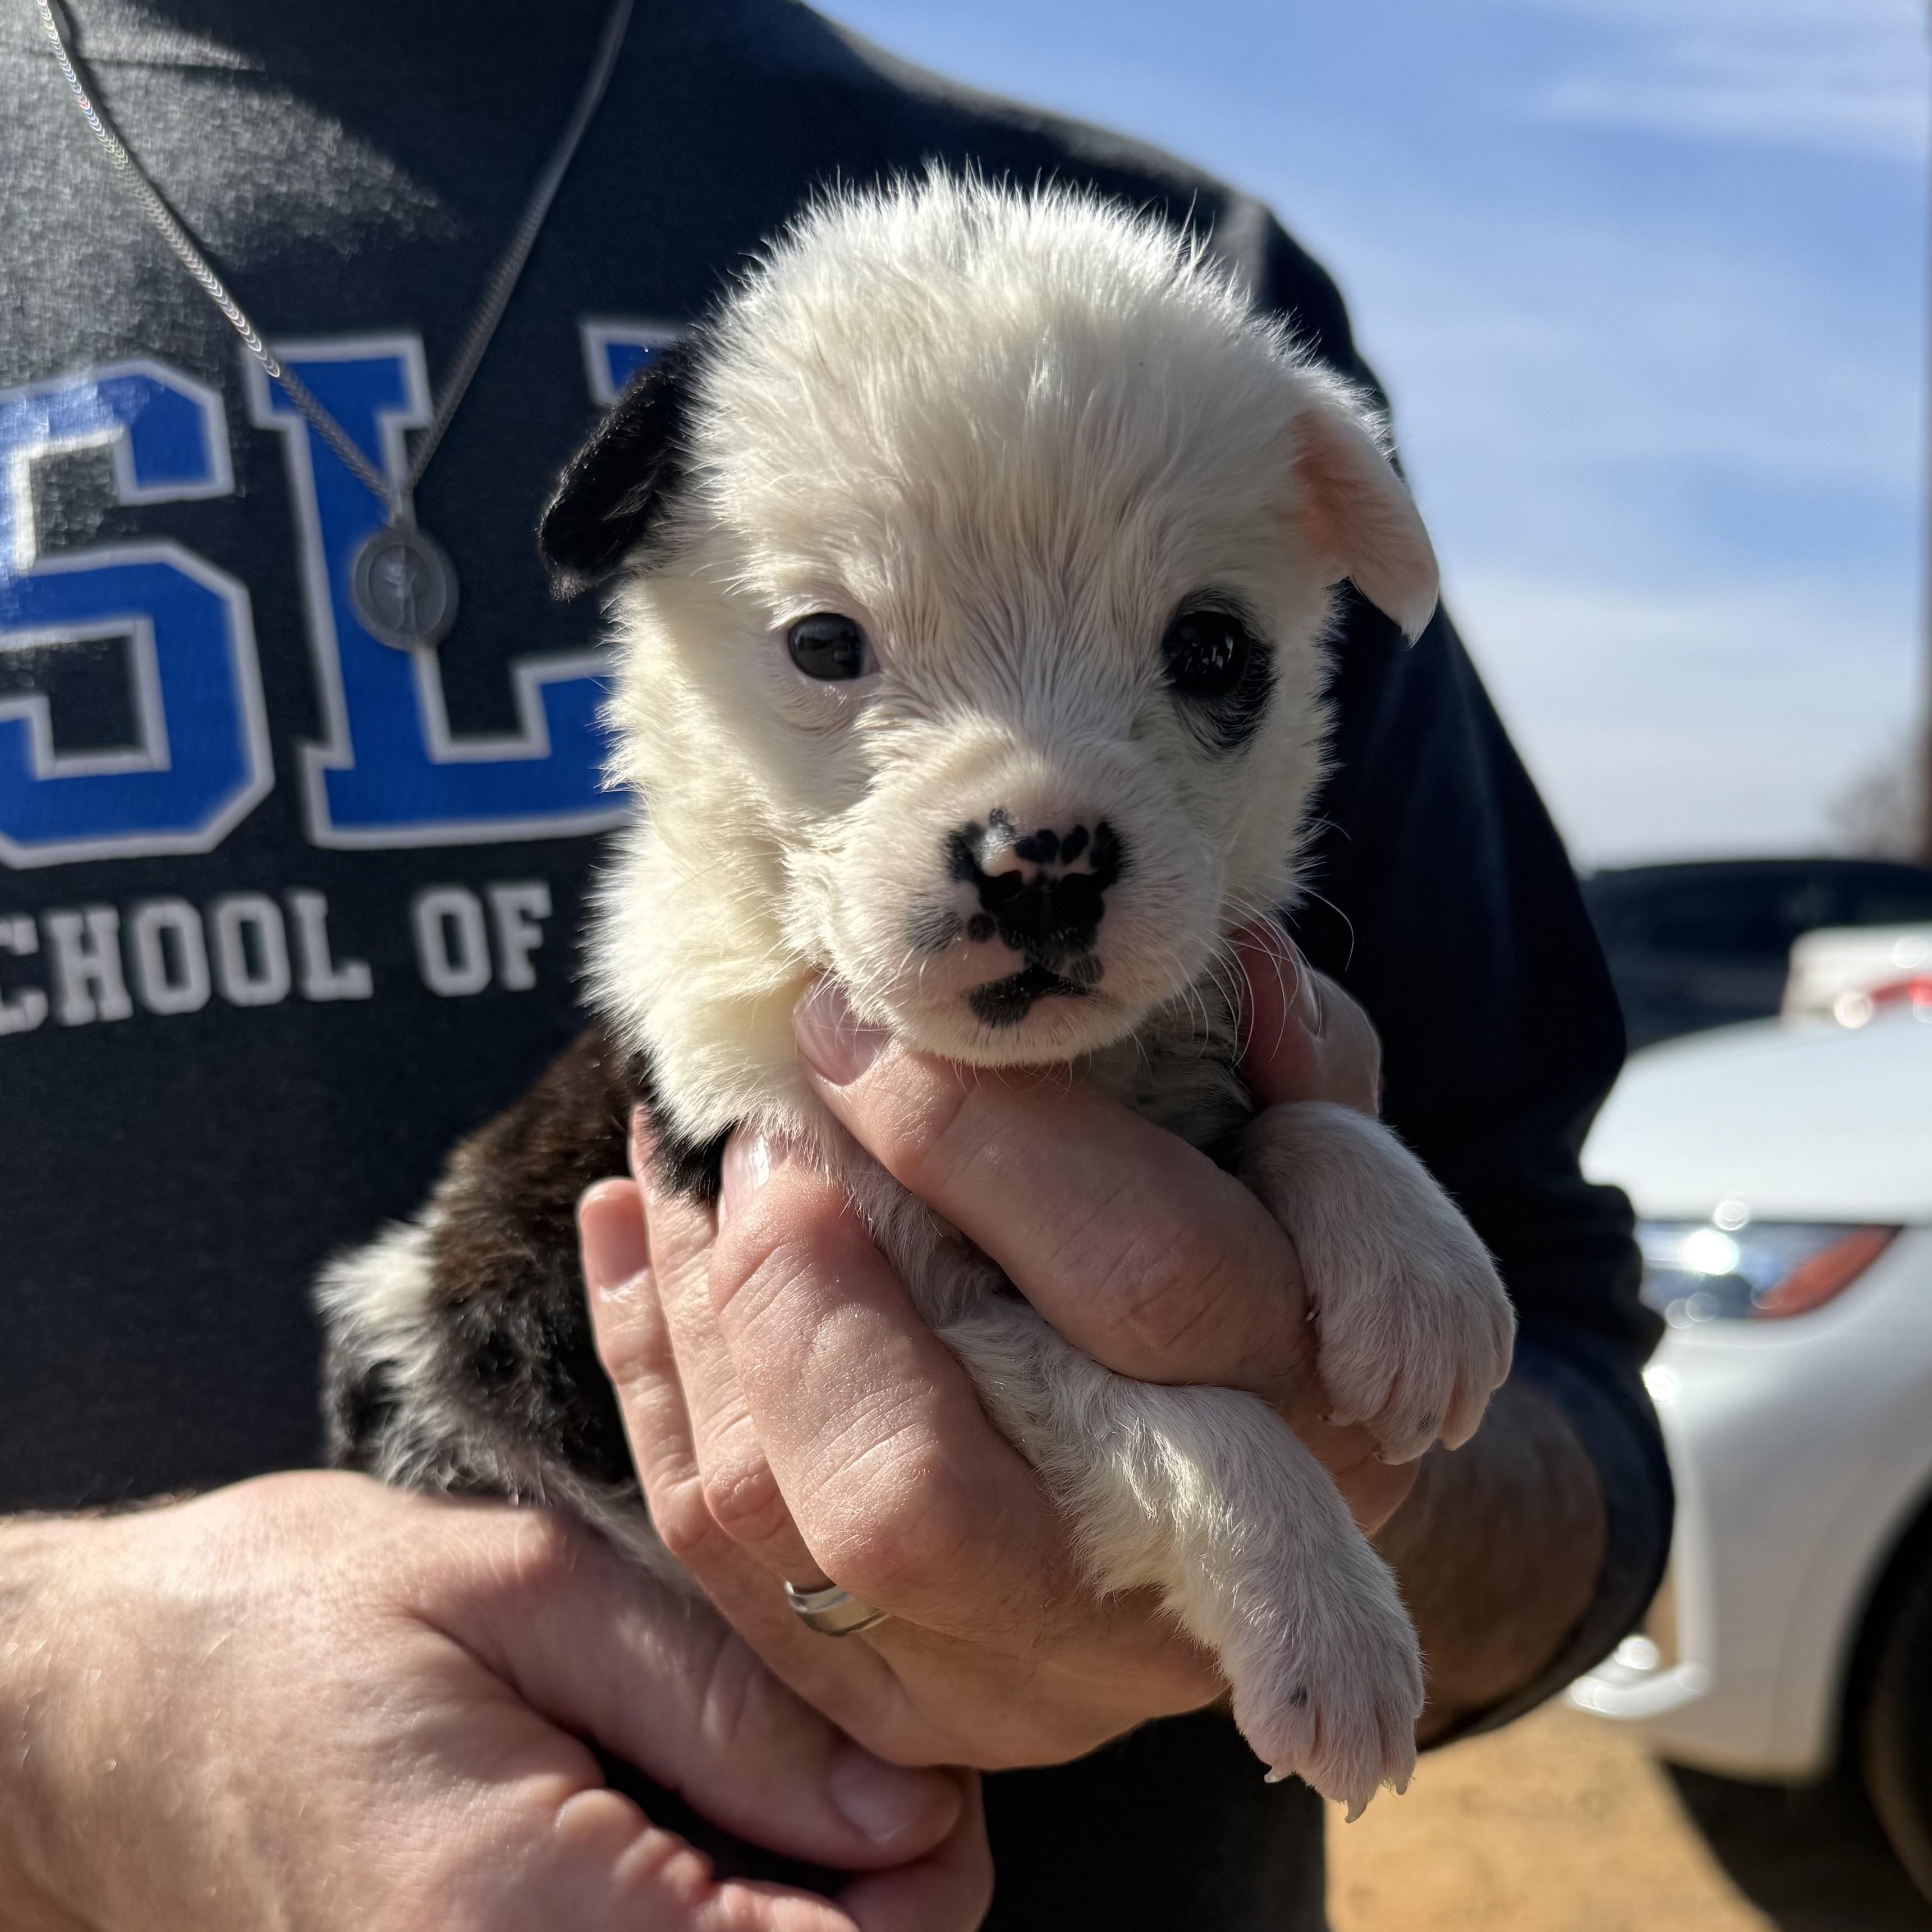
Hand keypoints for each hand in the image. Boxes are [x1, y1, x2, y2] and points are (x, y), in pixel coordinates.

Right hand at [0, 1474, 987, 1931]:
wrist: (119, 1712)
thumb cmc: (304, 1615)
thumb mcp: (524, 1593)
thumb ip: (721, 1704)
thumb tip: (911, 1800)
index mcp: (518, 1918)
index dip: (920, 1876)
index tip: (914, 1762)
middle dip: (885, 1891)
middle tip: (856, 1746)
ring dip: (813, 1902)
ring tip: (768, 1762)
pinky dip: (733, 1906)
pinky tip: (709, 1815)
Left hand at [578, 925, 1409, 1771]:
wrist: (1269, 1513)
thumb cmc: (1290, 1292)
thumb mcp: (1334, 1177)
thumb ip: (1301, 1074)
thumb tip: (1224, 970)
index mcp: (1299, 1437)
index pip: (1143, 1290)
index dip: (983, 1142)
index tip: (855, 1024)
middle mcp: (1144, 1602)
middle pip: (911, 1489)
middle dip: (793, 1278)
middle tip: (756, 1126)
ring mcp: (991, 1679)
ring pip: (764, 1521)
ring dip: (690, 1304)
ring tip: (678, 1147)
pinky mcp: (877, 1701)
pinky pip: (702, 1545)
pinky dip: (647, 1363)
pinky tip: (632, 1223)